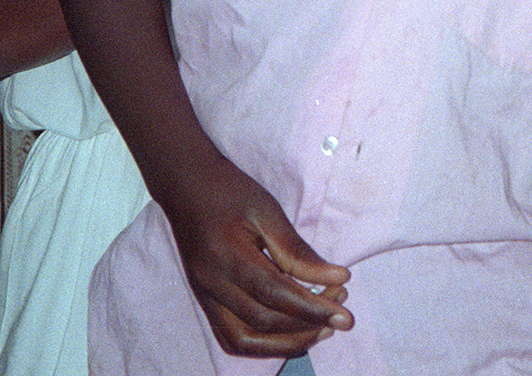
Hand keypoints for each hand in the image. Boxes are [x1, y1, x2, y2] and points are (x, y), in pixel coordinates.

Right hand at [161, 152, 351, 356]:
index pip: (274, 293)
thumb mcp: (267, 210)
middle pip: (263, 321)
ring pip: (245, 340)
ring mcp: (204, 297)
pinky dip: (264, 344)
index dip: (312, 307)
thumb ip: (297, 249)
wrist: (187, 186)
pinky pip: (232, 338)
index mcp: (227, 255)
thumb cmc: (230, 191)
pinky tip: (291, 333)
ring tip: (322, 328)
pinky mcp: (205, 302)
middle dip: (307, 324)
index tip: (344, 312)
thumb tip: (336, 278)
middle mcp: (211, 284)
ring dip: (287, 342)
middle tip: (341, 313)